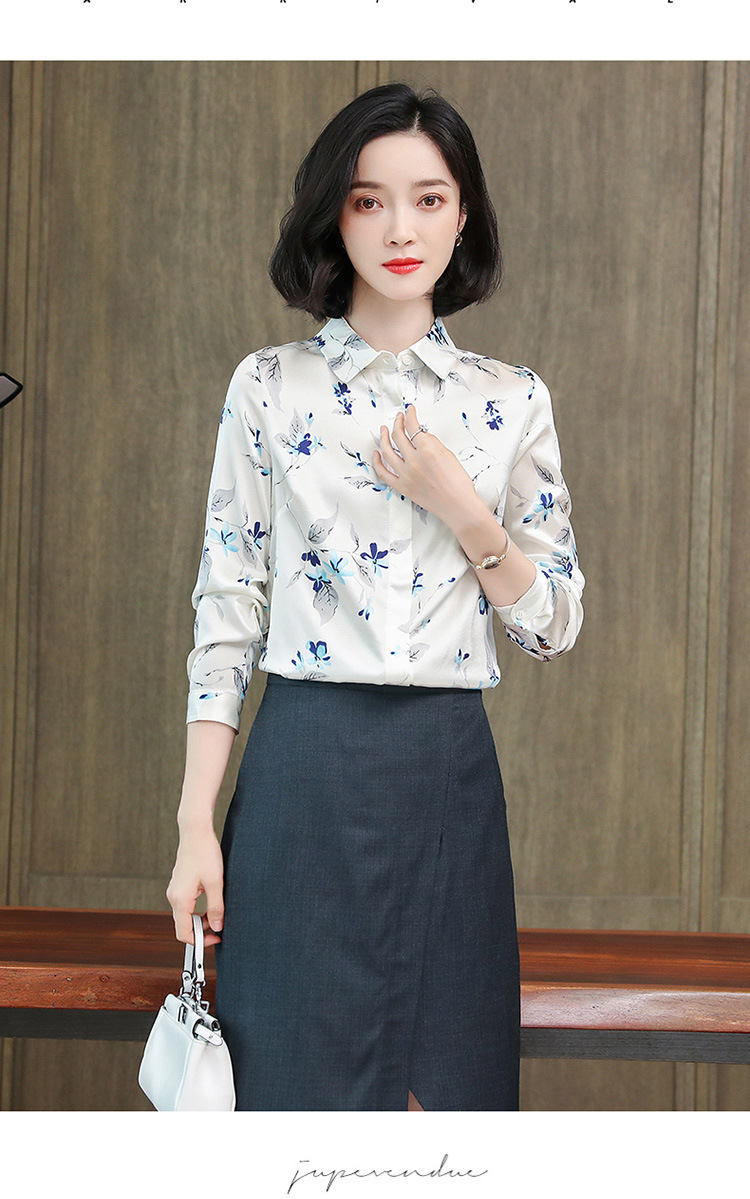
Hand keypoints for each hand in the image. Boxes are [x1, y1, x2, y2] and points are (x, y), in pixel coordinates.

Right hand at [166, 826, 224, 946]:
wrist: (195, 832)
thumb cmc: (205, 854)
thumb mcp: (215, 883)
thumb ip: (216, 908)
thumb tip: (217, 927)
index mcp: (180, 900)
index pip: (183, 934)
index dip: (200, 941)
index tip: (216, 938)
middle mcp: (173, 897)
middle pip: (184, 925)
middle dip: (202, 930)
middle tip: (220, 924)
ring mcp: (175, 890)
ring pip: (185, 915)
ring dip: (200, 919)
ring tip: (218, 911)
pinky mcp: (179, 885)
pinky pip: (186, 904)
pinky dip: (197, 909)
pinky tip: (212, 899)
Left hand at [373, 404, 478, 526]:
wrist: (458, 505)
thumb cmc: (458, 483)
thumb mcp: (448, 455)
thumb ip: (432, 443)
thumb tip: (421, 436)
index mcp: (427, 450)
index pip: (413, 426)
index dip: (410, 415)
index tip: (409, 411)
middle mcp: (414, 461)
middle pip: (398, 435)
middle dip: (397, 422)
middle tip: (398, 418)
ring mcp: (405, 474)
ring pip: (387, 451)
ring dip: (384, 438)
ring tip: (384, 430)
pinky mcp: (402, 487)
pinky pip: (383, 473)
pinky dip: (377, 462)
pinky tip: (376, 453)